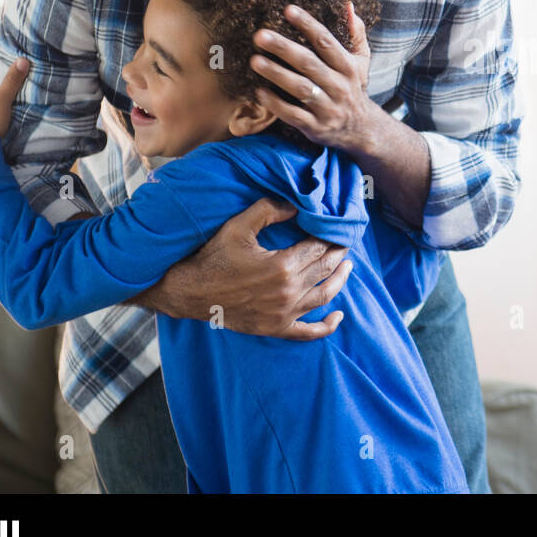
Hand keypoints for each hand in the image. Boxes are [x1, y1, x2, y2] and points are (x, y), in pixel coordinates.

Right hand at [133, 197, 352, 339]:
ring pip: (323, 296)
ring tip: (347, 267)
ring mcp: (284, 313)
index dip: (331, 236)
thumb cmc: (214, 257)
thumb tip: (296, 205)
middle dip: (338, 254)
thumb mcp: (239, 226)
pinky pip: (308, 332)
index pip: (318, 248)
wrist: (190, 292)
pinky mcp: (276, 328)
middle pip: (324, 270)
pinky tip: (338, 317)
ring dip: (339, 280)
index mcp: (282, 265)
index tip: (339, 228)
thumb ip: (269, 210)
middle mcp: (288, 291)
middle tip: (346, 242)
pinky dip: (326, 326)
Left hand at [249, 2, 375, 152]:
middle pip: (309, 63)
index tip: (288, 10)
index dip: (308, 25)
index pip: (327, 42)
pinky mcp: (316, 126)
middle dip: (284, 48)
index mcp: (348, 67)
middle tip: (260, 35)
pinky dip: (276, 104)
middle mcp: (339, 86)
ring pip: (301, 89)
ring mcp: (327, 108)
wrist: (362, 130)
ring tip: (255, 61)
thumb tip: (347, 5)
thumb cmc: (354, 88)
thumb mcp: (362, 61)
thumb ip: (356, 33)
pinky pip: (294, 115)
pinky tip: (259, 92)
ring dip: (277, 74)